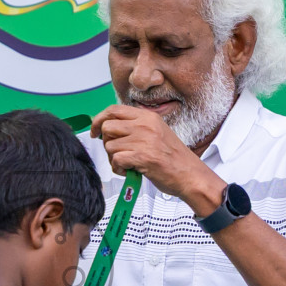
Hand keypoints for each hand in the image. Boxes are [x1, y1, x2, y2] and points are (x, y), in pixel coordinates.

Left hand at [91, 104, 222, 214]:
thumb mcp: (156, 133)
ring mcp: (144, 140)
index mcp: (148, 117)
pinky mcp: (142, 156)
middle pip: (107, 127)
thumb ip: (136, 128)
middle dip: (106, 142)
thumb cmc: (173, 158)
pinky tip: (129, 171)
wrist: (190, 175)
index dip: (99, 120)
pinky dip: (119, 169)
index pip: (113, 110)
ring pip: (109, 145)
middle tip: (116, 153)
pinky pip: (116, 160)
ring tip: (126, 165)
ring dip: (113, 159)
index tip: (95, 131)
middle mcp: (145, 125)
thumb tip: (108, 128)